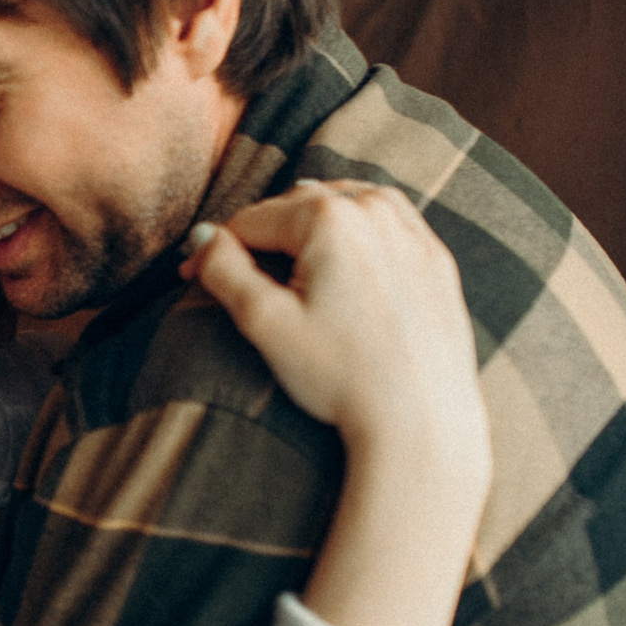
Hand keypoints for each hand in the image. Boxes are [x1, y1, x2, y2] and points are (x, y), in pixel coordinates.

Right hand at [183, 178, 488, 477]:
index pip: (251, 220)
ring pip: (341, 206)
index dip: (216, 249)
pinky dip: (355, 234)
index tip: (191, 277)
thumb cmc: (343, 375)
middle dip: (262, 238)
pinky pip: (383, 225)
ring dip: (308, 228)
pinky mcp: (434, 256)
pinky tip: (342, 268)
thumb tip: (202, 236)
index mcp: (329, 217)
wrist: (421, 419)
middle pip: (295, 207)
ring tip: (288, 268)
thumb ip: (223, 269)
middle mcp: (374, 208)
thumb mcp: (265, 322)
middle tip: (238, 279)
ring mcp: (411, 230)